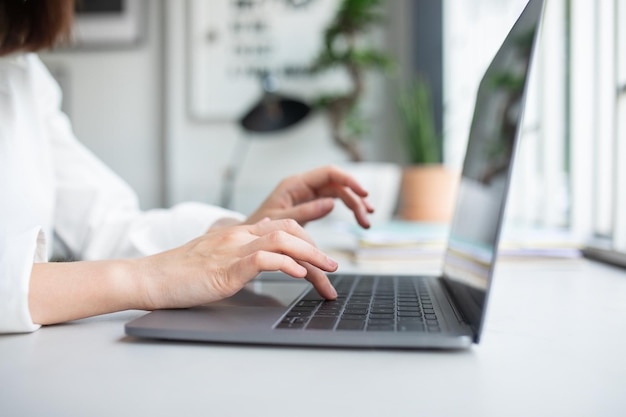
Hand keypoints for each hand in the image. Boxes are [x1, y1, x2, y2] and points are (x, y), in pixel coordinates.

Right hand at [138, 218, 338, 309]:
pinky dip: (285, 264)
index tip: (321, 257)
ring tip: (328, 270)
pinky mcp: (225, 269)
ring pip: (282, 240)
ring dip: (311, 255)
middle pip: (289, 230)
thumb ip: (240, 253)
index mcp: (238, 233)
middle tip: (333, 267)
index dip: (307, 238)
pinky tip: (299, 274)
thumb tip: (266, 254)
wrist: (150, 277)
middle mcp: (238, 236)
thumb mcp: (217, 258)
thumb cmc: (180, 273)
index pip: (282, 226)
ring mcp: (232, 250)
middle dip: (317, 247)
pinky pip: (262, 259)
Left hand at [245, 165, 374, 227]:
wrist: (250, 238)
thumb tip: (331, 203)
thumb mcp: (281, 221)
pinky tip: (357, 218)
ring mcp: (307, 194)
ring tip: (365, 222)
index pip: (329, 173)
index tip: (363, 193)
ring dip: (354, 204)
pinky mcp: (310, 203)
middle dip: (355, 198)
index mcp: (295, 184)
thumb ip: (305, 212)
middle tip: (366, 217)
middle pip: (337, 184)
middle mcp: (303, 186)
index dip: (349, 180)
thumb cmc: (258, 228)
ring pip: (338, 192)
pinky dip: (347, 208)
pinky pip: (333, 200)